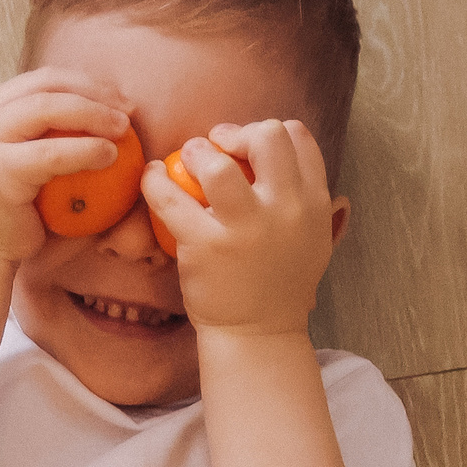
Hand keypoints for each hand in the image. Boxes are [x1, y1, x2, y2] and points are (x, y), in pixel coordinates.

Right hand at [0, 68, 131, 264]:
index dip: (86, 82)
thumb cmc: (13, 211)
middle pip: (46, 85)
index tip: (119, 99)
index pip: (41, 79)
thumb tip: (103, 107)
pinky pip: (52, 152)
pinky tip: (110, 155)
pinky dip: (86, 149)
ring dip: (94, 114)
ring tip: (124, 130)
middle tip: (129, 110)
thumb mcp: (24, 160)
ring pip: (48, 108)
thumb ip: (47, 133)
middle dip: (95, 92)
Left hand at [141, 119, 338, 336]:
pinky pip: (170, 197)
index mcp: (314, 203)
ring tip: (187, 160)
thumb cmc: (280, 285)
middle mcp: (285, 210)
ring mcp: (245, 228)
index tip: (246, 148)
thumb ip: (309, 201)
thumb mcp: (314, 239)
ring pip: (218, 163)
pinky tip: (151, 177)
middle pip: (267, 136)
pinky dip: (154, 180)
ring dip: (197, 152)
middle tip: (216, 146)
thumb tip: (297, 166)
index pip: (298, 138)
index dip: (268, 132)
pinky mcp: (206, 246)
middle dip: (236, 133)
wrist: (259, 335)